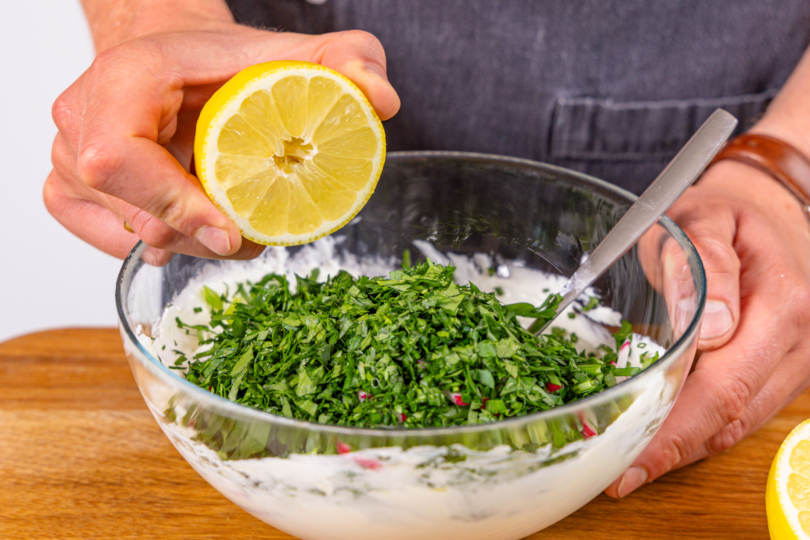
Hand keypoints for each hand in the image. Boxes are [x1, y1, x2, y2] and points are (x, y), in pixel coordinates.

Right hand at [44, 18, 399, 264]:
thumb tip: (381, 101)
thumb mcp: (300, 52)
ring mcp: (67, 155)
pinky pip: (107, 237)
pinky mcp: (70, 187)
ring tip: (232, 222)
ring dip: (190, 242)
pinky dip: (160, 244)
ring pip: (126, 232)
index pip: (117, 160)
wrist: (181, 62)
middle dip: (203, 235)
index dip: (172, 204)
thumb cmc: (228, 61)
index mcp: (125, 79)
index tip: (232, 230)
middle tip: (254, 234)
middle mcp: (81, 116)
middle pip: (132, 211)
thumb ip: (349, 62)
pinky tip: (195, 225)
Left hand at [605, 160, 809, 496]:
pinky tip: (663, 445)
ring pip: (738, 425)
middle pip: (732, 416)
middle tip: (619, 479)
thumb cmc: (722, 218)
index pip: (726, 384)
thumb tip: (710, 328)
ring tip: (631, 471)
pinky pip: (740, 414)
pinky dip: (701, 435)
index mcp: (781, 304)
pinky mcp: (778, 373)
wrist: (763, 219)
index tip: (632, 458)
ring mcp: (792, 363)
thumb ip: (704, 263)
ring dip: (684, 451)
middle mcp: (796, 343)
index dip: (677, 428)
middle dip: (672, 452)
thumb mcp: (703, 219)